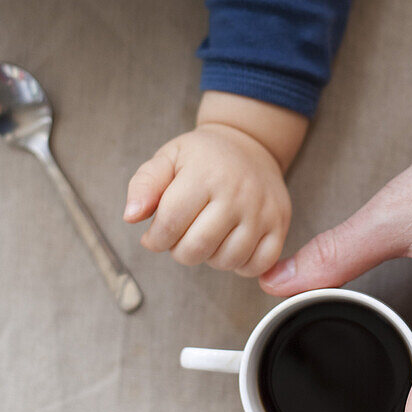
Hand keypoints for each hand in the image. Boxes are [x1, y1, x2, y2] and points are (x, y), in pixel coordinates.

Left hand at [124, 123, 291, 276]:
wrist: (250, 146)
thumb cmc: (203, 157)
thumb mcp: (168, 158)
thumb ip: (144, 184)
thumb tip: (131, 216)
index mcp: (205, 174)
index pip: (169, 225)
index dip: (155, 238)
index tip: (156, 234)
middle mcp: (237, 192)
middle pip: (196, 248)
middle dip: (179, 251)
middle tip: (181, 236)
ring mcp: (262, 210)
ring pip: (226, 261)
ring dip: (208, 258)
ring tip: (206, 236)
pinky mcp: (279, 224)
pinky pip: (258, 265)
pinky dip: (240, 265)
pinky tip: (230, 245)